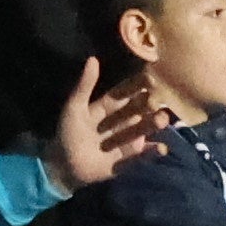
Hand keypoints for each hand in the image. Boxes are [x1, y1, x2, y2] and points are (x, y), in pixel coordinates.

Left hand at [49, 75, 164, 191]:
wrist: (62, 167)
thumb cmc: (67, 134)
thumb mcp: (74, 107)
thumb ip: (85, 85)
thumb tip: (93, 58)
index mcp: (108, 107)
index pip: (126, 93)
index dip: (138, 85)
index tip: (153, 75)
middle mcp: (121, 121)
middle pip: (138, 111)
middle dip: (151, 104)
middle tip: (164, 98)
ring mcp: (126, 140)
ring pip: (142, 129)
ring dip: (153, 124)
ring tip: (162, 119)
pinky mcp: (127, 159)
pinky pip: (142, 155)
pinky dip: (151, 152)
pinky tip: (161, 148)